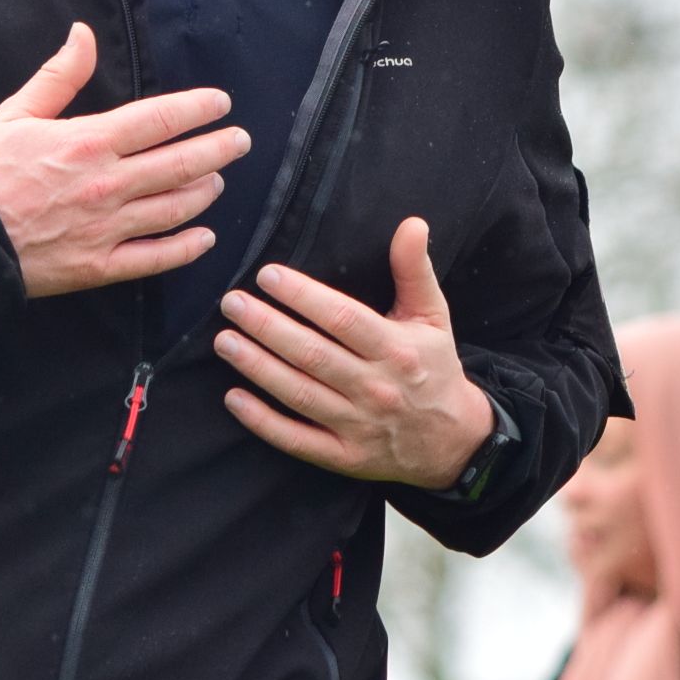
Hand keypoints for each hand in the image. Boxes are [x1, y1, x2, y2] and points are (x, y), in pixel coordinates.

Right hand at [0, 23, 249, 297]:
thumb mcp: (16, 113)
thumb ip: (59, 76)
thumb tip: (83, 33)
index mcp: (89, 141)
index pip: (160, 118)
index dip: (198, 108)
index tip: (221, 103)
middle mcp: (107, 183)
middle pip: (181, 163)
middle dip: (218, 149)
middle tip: (240, 140)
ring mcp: (107, 228)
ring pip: (175, 208)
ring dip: (205, 192)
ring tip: (219, 180)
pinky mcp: (99, 266)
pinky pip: (155, 258)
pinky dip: (186, 248)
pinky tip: (205, 238)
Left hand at [215, 218, 492, 490]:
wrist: (454, 442)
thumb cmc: (434, 368)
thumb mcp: (433, 317)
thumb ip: (415, 270)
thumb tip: (412, 223)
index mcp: (396, 349)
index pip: (343, 319)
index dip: (304, 297)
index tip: (267, 275)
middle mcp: (376, 388)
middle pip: (313, 355)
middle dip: (268, 327)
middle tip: (232, 304)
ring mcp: (358, 426)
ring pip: (299, 394)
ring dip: (258, 368)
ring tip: (225, 341)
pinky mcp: (344, 456)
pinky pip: (297, 440)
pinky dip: (263, 422)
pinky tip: (233, 398)